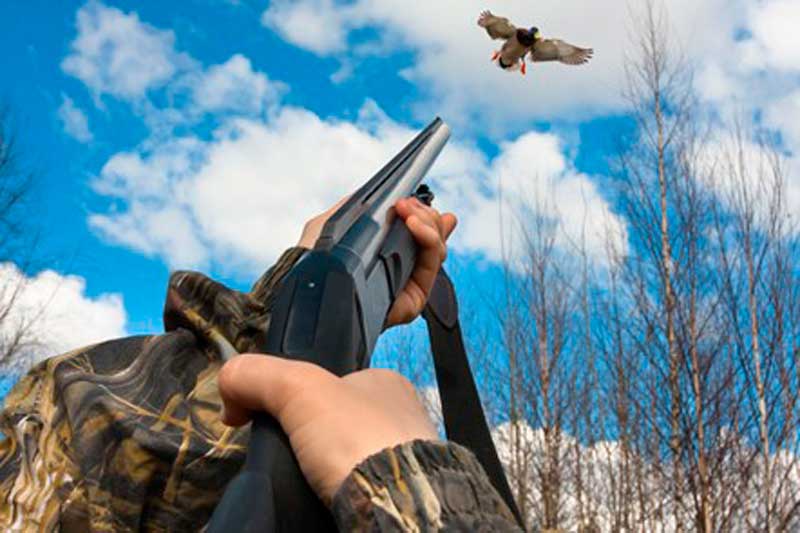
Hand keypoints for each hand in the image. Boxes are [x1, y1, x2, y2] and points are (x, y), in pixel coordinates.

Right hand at [218, 354, 437, 503]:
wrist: (396, 505)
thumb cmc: (357, 436)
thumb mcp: (299, 388)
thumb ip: (258, 374)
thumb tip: (229, 385)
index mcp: (386, 384)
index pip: (331, 381)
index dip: (296, 394)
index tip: (272, 416)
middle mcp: (398, 419)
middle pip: (333, 423)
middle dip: (305, 438)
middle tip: (283, 454)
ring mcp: (399, 461)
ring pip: (341, 460)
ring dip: (315, 471)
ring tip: (295, 480)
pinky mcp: (392, 497)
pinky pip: (351, 490)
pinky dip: (328, 495)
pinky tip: (313, 498)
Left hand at [297, 196, 456, 326]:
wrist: (310, 287)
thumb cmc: (314, 260)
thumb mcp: (335, 222)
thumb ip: (361, 207)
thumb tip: (386, 194)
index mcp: (384, 252)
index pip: (416, 230)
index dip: (424, 214)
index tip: (414, 199)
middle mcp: (400, 268)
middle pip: (431, 235)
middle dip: (426, 213)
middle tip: (406, 203)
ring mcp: (409, 282)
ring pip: (436, 247)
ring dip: (428, 221)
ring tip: (407, 211)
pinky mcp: (415, 298)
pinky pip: (432, 263)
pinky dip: (429, 238)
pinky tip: (413, 224)